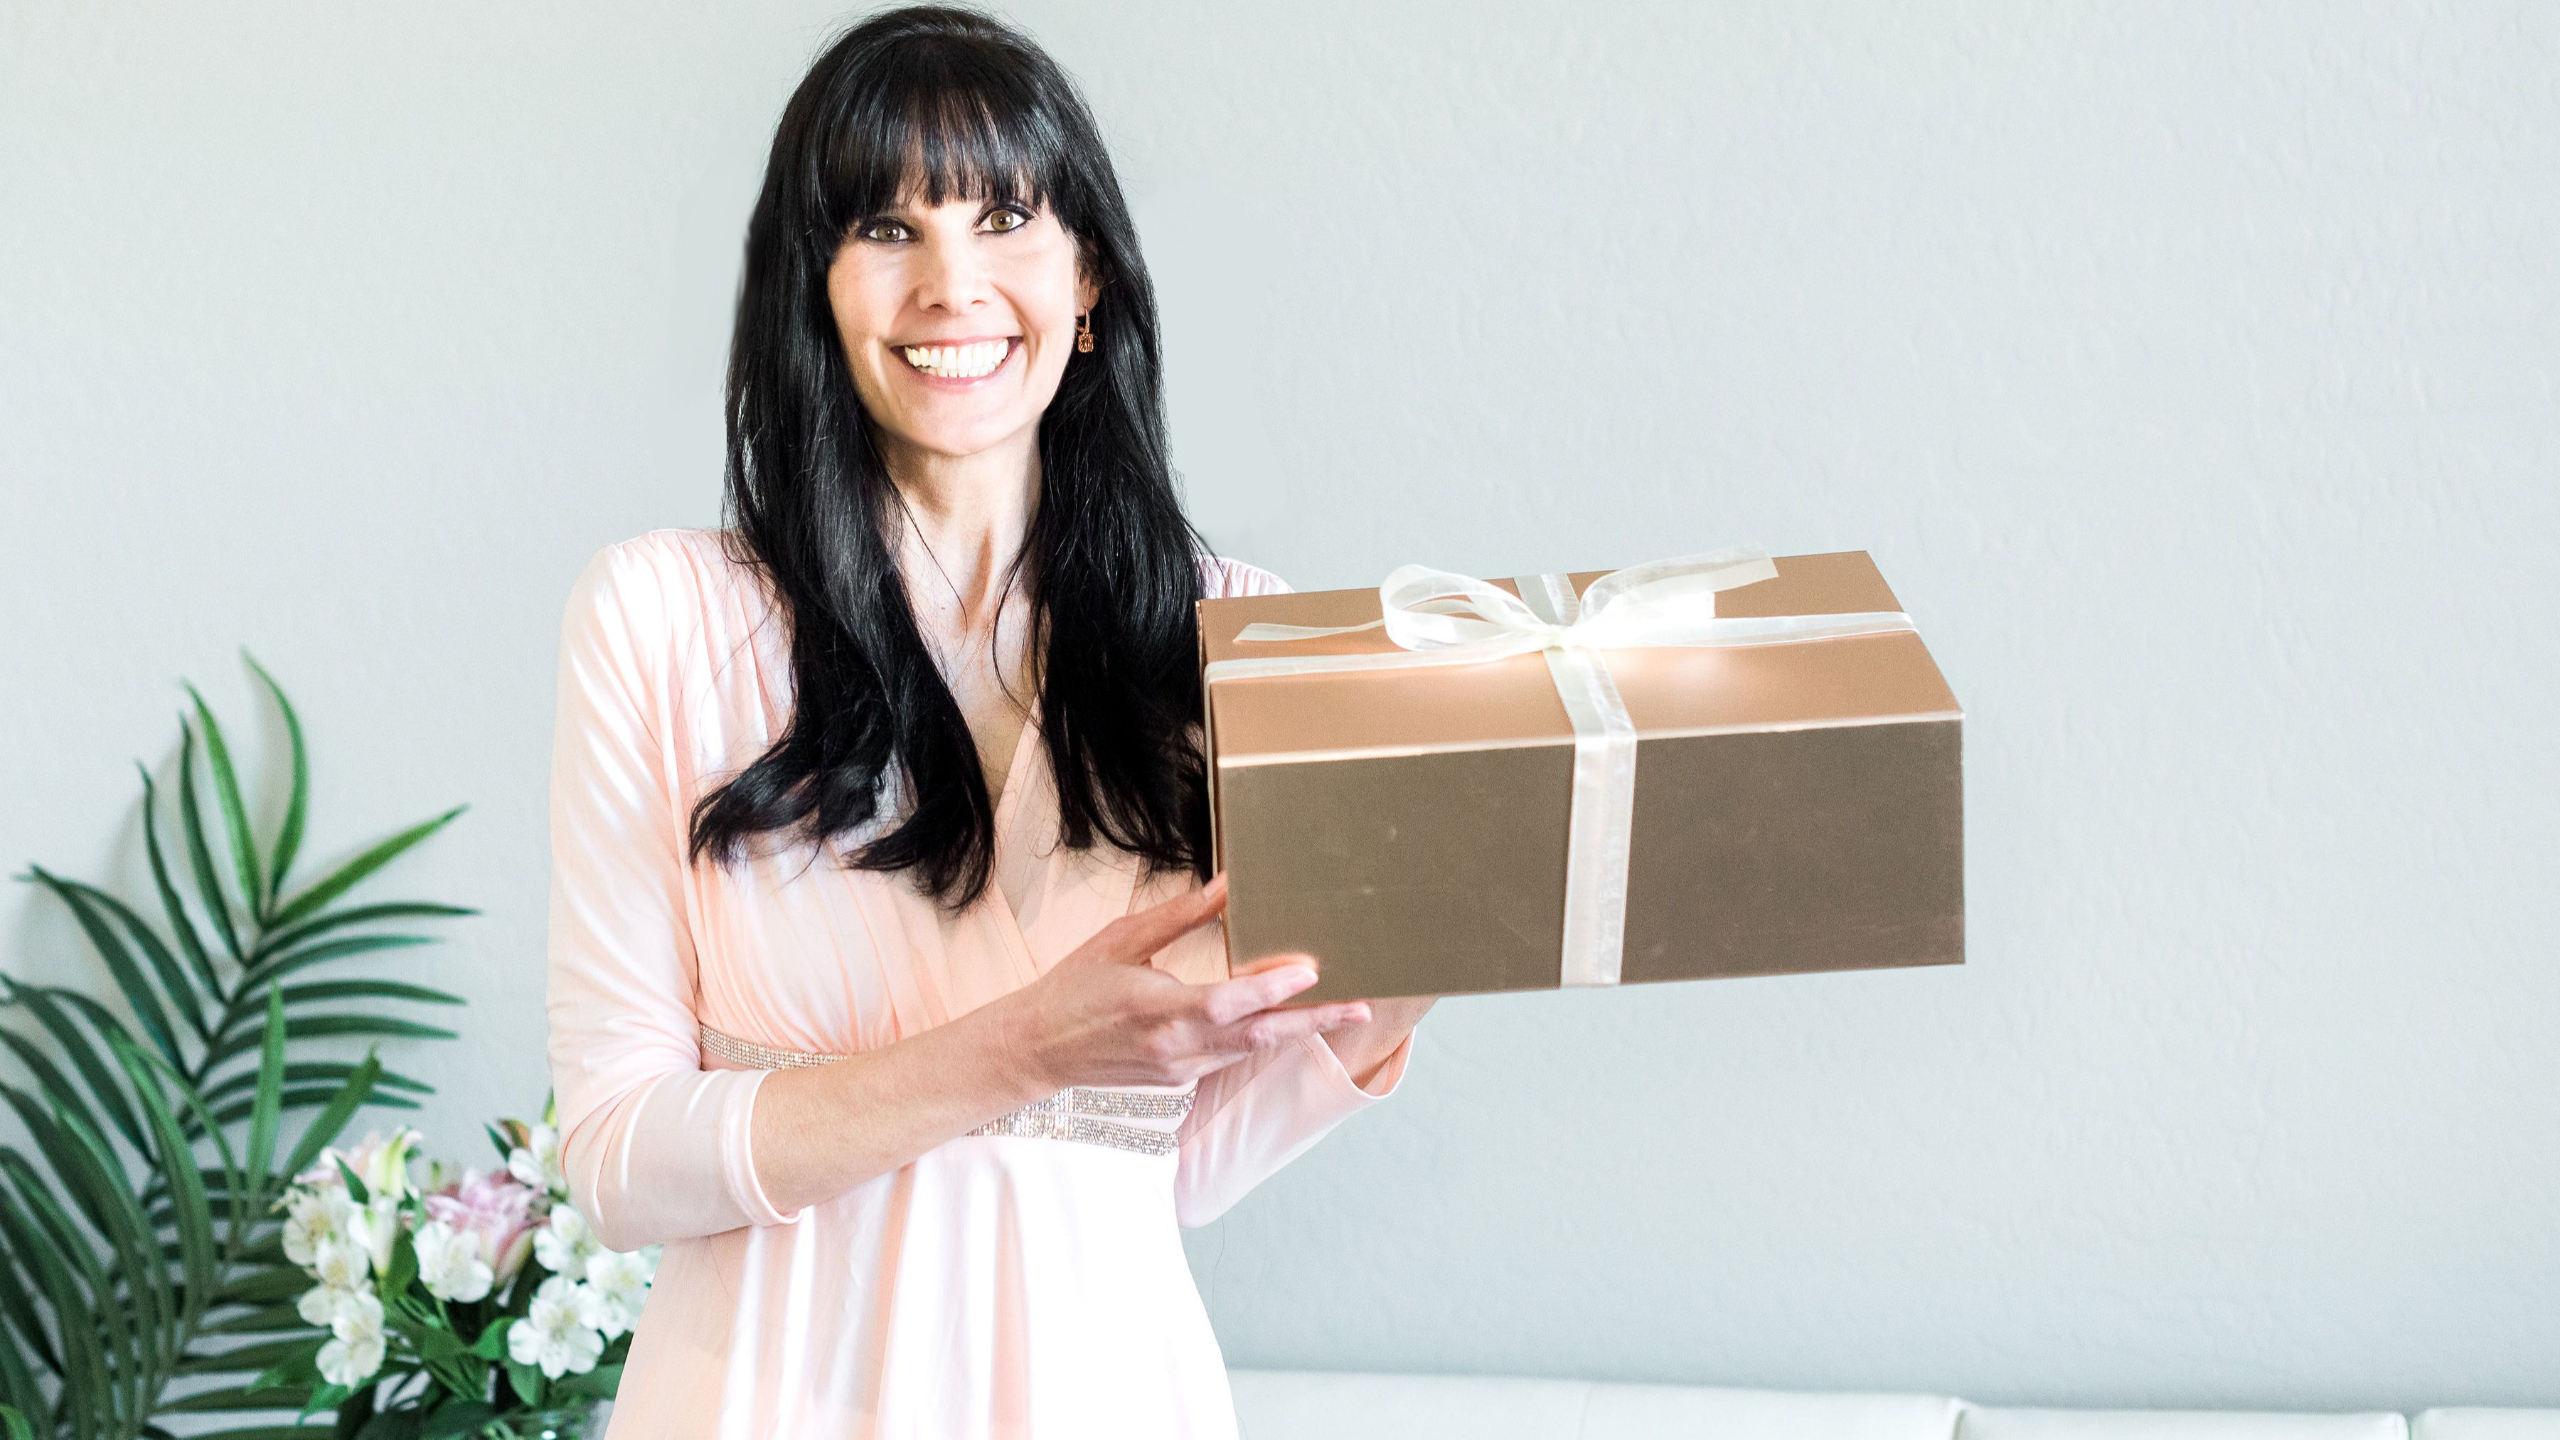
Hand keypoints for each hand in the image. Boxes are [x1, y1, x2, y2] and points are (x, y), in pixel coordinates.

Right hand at [993, 872, 1373, 1090]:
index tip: (1308, 972)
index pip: (1226, 1002)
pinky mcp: (1178, 1081)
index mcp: (1156, 1009)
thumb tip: (1227, 887)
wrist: (1036, 1050)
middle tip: (1361, 1008)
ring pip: (1249, 1050)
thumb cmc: (1074, 987)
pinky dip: (1259, 1038)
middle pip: (1256, 1037)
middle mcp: (1173, 1048)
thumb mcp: (1121, 940)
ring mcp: (1178, 1071)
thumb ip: (1179, 917)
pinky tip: (1283, 1020)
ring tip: (1341, 1011)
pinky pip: (1228, 1057)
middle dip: (1313, 1022)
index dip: (1270, 990)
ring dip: (1294, 1030)